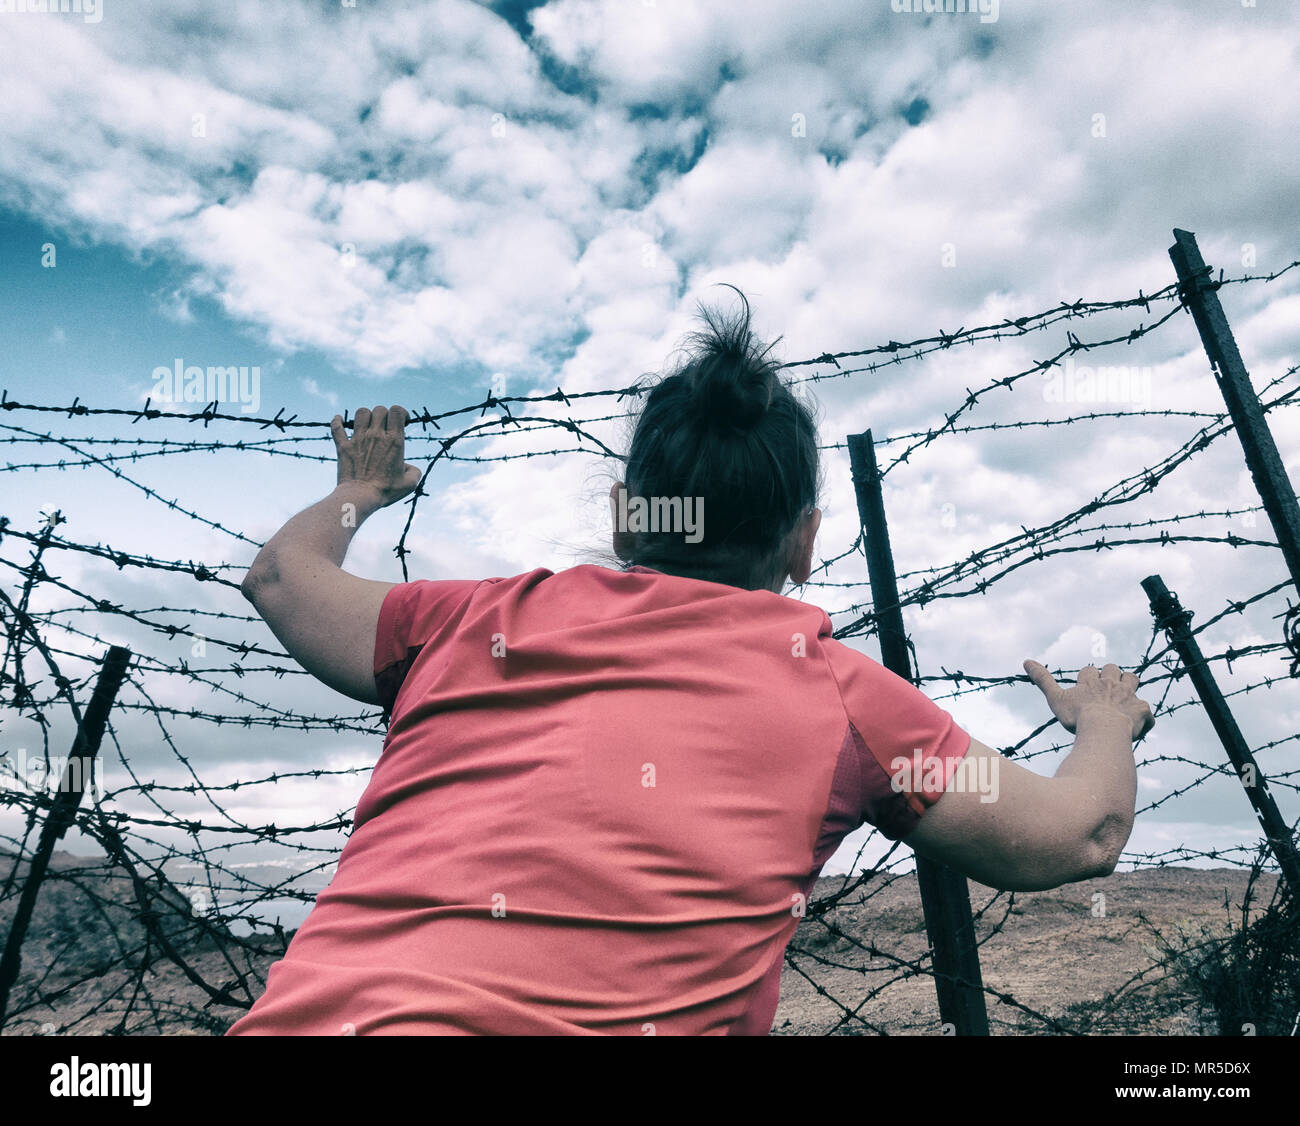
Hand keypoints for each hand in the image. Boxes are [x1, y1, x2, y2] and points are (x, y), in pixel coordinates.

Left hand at [331, 405, 421, 507]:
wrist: (360, 496)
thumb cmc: (386, 491)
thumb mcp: (409, 484)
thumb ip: (414, 472)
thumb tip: (409, 467)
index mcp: (394, 441)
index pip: (397, 411)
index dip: (401, 412)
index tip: (402, 421)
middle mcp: (376, 436)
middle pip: (380, 409)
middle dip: (385, 414)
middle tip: (386, 426)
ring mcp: (358, 439)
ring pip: (361, 412)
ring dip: (366, 415)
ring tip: (368, 424)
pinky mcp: (343, 446)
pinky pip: (336, 427)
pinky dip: (337, 421)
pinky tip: (339, 419)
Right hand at [1023, 659, 1155, 740]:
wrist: (1103, 729)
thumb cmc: (1077, 716)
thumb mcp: (1056, 698)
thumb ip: (1043, 680)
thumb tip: (1026, 661)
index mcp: (1092, 681)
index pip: (1089, 671)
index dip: (1087, 678)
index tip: (1084, 688)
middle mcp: (1112, 684)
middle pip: (1113, 669)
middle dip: (1110, 675)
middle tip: (1105, 689)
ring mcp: (1129, 695)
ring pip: (1133, 679)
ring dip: (1129, 685)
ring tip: (1124, 697)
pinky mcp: (1142, 710)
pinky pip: (1147, 712)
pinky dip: (1143, 717)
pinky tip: (1137, 725)